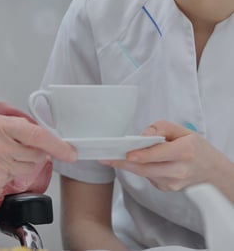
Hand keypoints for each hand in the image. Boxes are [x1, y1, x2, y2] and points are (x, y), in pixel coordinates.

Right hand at [0, 114, 76, 190]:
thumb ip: (11, 127)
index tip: (69, 151)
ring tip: (6, 154)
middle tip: (28, 148)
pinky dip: (11, 171)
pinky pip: (13, 177)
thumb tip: (34, 134)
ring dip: (25, 162)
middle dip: (38, 153)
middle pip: (37, 155)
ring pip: (27, 168)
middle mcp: (0, 146)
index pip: (38, 135)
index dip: (58, 145)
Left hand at [99, 120, 229, 191]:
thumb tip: (143, 135)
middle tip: (105, 158)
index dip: (142, 155)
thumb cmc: (196, 147)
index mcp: (185, 151)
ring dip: (127, 167)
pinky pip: (148, 177)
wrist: (212, 172)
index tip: (126, 154)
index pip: (159, 154)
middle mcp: (179, 170)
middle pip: (146, 169)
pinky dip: (139, 169)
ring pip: (144, 174)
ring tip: (110, 158)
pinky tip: (133, 162)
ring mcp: (173, 183)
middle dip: (123, 164)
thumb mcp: (183, 130)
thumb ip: (161, 127)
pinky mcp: (167, 189)